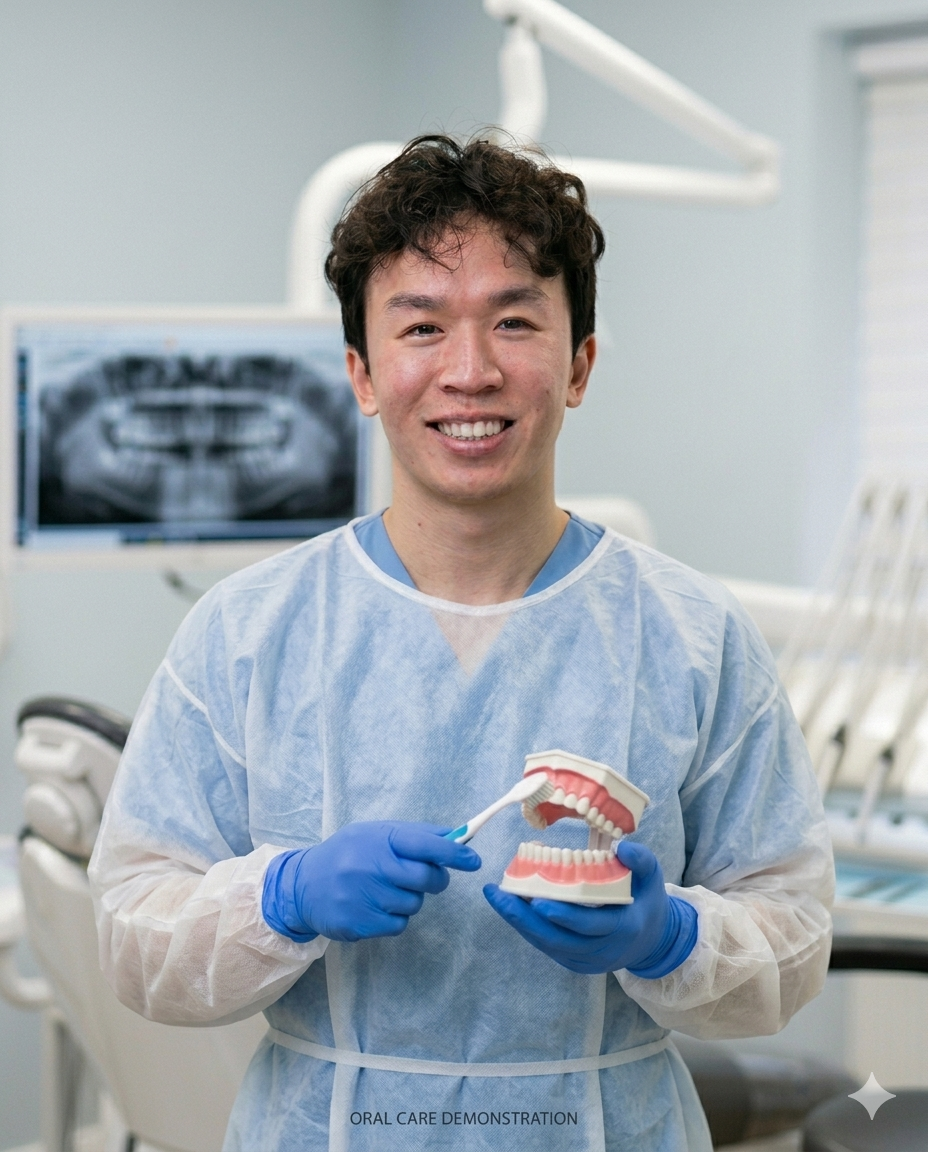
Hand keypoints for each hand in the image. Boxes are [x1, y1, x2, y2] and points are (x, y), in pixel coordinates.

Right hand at [264, 821, 480, 942]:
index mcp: (379, 839)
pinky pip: (398, 925)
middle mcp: (371, 866)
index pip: (426, 845)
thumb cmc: (348, 854)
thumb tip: (456, 835)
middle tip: (427, 877)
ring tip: (387, 889)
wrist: (303, 885)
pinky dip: (395, 917)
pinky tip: (376, 906)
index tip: (473, 860)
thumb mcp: (376, 833)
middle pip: (426, 879)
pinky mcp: (359, 924)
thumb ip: (415, 834)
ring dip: (410, 899)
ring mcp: (364, 897)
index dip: (454, 853)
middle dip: (435, 879)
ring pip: (414, 904)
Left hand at [483, 841, 696, 975]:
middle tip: (500, 895)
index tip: (537, 900)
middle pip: (558, 938)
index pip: (589, 925)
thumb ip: (641, 860)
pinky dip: (528, 928)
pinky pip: (548, 946)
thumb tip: (621, 847)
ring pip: (548, 944)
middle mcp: (603, 951)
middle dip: (525, 918)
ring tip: (497, 897)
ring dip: (519, 922)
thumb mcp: (653, 877)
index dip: (563, 915)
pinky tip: (510, 908)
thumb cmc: (648, 901)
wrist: (652, 940)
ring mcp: (587, 961)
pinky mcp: (575, 963)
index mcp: (623, 929)